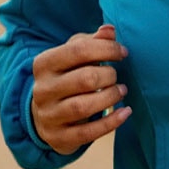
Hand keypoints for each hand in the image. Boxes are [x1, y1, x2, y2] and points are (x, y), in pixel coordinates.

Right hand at [31, 25, 130, 153]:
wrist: (43, 115)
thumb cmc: (65, 77)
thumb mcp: (73, 55)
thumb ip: (91, 41)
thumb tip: (109, 30)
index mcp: (44, 63)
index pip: (78, 50)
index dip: (106, 49)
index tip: (123, 52)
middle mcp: (42, 90)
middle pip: (84, 79)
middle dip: (109, 75)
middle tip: (117, 76)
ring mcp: (49, 116)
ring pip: (84, 106)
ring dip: (110, 97)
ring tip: (121, 91)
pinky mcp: (58, 138)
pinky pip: (88, 133)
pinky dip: (111, 122)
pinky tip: (125, 113)